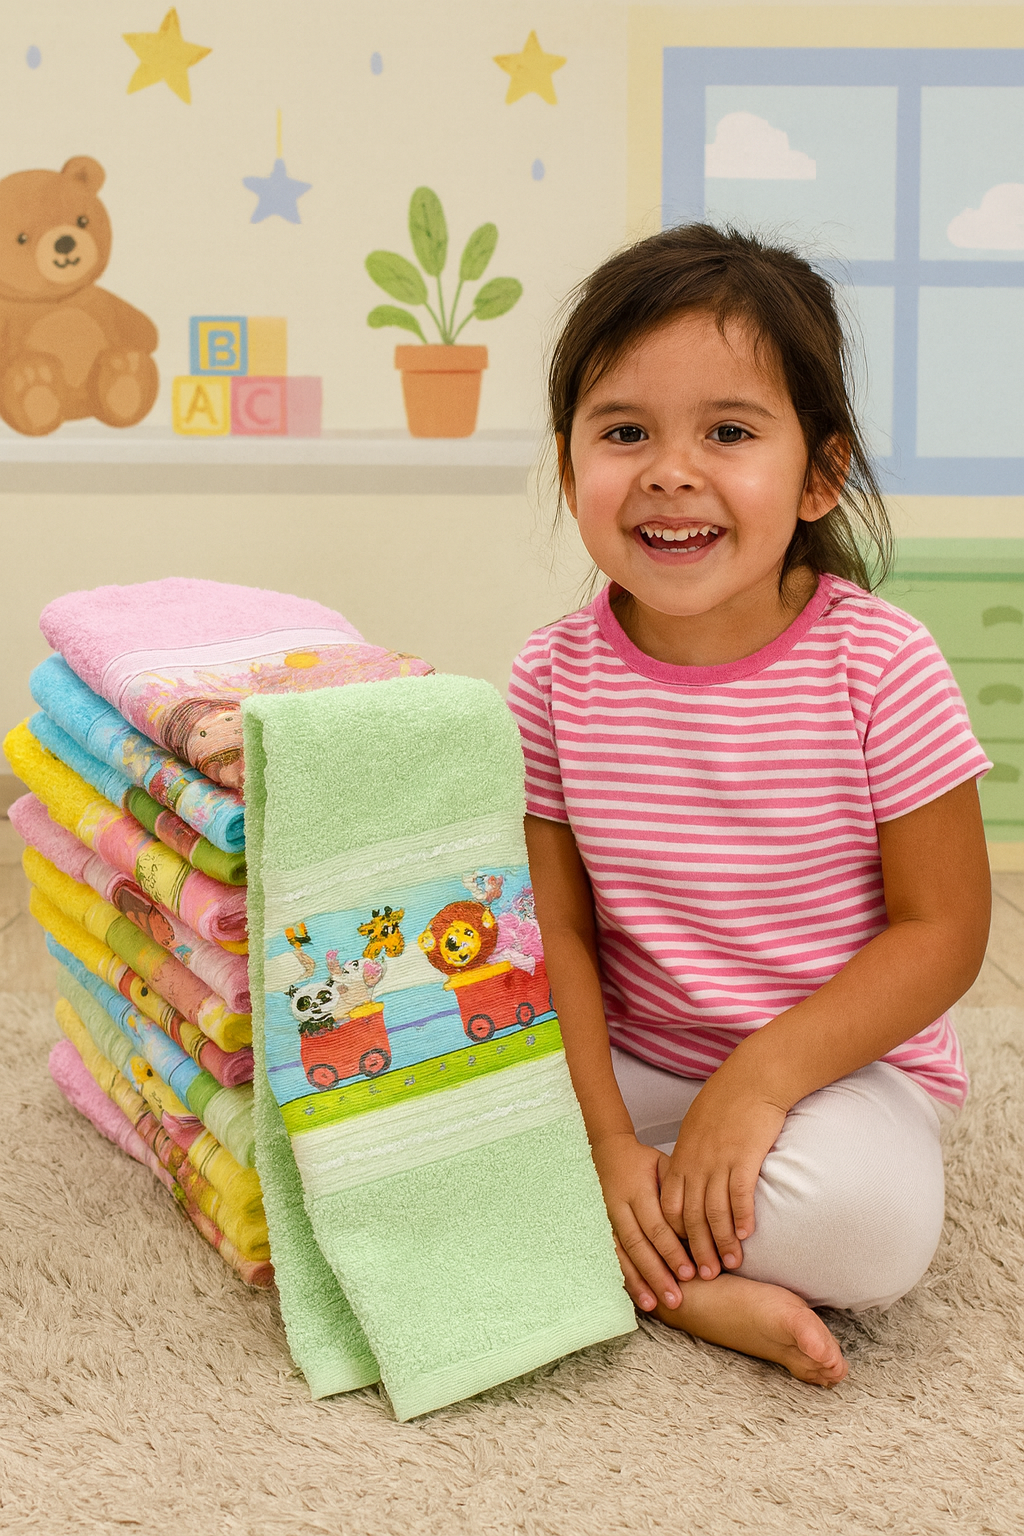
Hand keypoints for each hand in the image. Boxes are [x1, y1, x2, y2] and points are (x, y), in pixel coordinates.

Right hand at [590, 1131, 695, 1310]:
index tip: (691, 1273)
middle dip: (658, 1274)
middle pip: (640, 1245)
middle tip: (677, 1298)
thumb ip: (679, 1191)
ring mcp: (609, 1220)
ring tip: (656, 1305)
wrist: (607, 1153)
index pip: (657, 1226)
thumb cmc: (644, 1162)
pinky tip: (639, 1297)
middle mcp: (621, 1207)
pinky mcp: (604, 1229)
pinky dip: (627, 1278)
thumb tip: (703, 1220)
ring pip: (625, 1255)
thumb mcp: (664, 1165)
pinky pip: (615, 1257)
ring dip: (641, 1282)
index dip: (672, 1251)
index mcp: (638, 1190)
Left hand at [659, 1074, 787, 1279]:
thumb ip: (691, 1157)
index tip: (682, 1255)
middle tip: (704, 1276)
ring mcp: (719, 1161)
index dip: (674, 1234)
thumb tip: (689, 1179)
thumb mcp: (697, 1129)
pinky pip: (739, 1195)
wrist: (754, 1078)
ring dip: (721, 1242)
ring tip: (729, 1265)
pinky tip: (745, 1236)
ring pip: (715, 1212)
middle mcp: (696, 1163)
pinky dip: (741, 1218)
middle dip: (695, 1249)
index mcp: (682, 1158)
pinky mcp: (744, 1157)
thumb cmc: (727, 1102)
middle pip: (690, 1217)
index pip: (669, 1206)